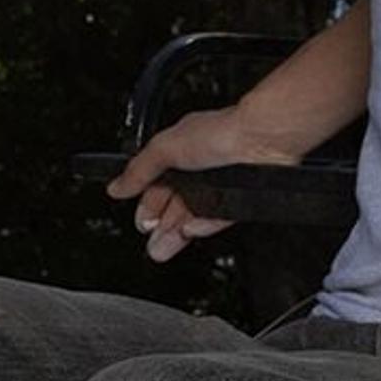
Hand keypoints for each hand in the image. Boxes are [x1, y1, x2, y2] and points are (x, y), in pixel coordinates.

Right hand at [103, 104, 296, 262]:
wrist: (263, 139)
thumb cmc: (221, 131)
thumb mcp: (165, 147)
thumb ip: (140, 169)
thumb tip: (116, 187)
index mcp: (181, 151)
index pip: (158, 184)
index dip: (148, 205)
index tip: (141, 223)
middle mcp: (202, 167)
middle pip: (176, 204)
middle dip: (161, 226)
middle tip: (151, 243)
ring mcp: (222, 182)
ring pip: (196, 214)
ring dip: (178, 233)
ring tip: (162, 250)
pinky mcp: (241, 197)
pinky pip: (219, 217)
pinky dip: (204, 226)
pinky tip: (191, 232)